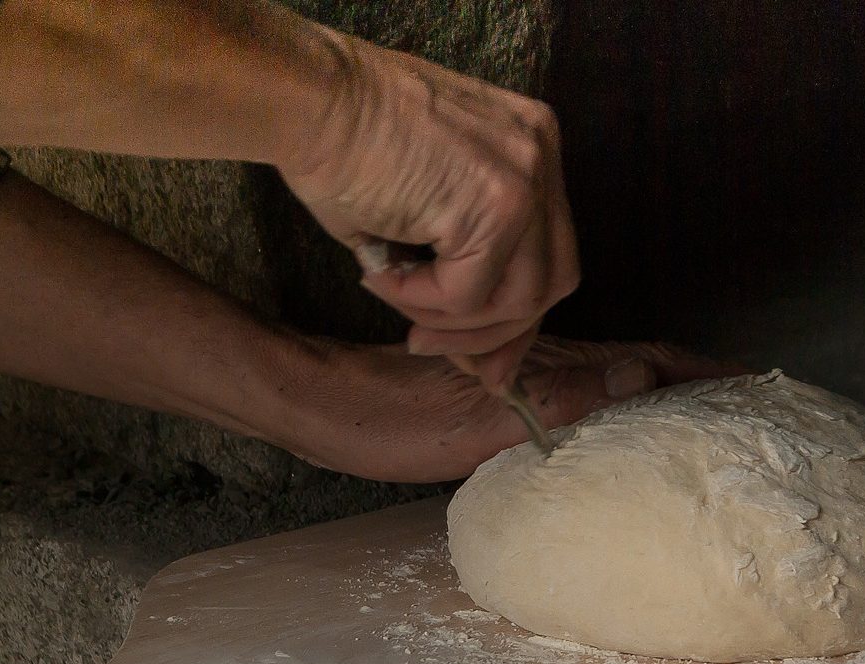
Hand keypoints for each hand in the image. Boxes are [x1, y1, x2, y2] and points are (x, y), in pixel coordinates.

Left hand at [271, 337, 749, 482]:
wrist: (329, 406)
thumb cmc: (396, 418)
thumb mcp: (484, 416)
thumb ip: (566, 397)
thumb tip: (647, 373)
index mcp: (556, 363)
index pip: (654, 359)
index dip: (708, 371)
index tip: (761, 385)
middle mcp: (554, 361)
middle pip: (650, 365)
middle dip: (706, 380)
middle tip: (758, 406)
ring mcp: (535, 373)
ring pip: (622, 376)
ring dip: (671, 391)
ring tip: (714, 418)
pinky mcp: (512, 390)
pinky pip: (591, 393)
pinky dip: (629, 401)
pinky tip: (632, 426)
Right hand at [280, 36, 578, 393]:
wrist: (311, 99)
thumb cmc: (345, 143)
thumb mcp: (425, 204)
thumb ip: (464, 265)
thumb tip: (485, 363)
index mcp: (532, 146)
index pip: (552, 252)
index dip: (515, 313)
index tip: (481, 355)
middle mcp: (541, 157)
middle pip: (553, 281)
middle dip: (494, 332)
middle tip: (431, 344)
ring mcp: (526, 180)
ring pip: (519, 299)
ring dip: (452, 319)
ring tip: (396, 297)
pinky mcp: (494, 206)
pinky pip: (470, 293)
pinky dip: (421, 300)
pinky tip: (381, 275)